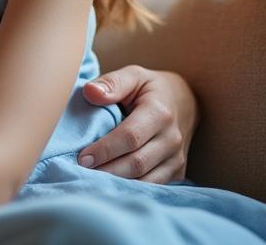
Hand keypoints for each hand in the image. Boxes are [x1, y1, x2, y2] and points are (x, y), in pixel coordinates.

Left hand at [78, 65, 197, 182]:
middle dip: (107, 171)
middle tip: (80, 173)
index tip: (82, 158)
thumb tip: (90, 92)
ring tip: (91, 182)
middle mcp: (172, 139)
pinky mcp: (178, 172)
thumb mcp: (134, 76)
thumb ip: (112, 82)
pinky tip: (109, 186)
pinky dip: (130, 189)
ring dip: (117, 183)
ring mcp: (177, 158)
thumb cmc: (151, 88)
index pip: (130, 137)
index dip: (105, 149)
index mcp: (159, 113)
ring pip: (145, 180)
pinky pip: (153, 186)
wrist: (186, 101)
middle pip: (136, 163)